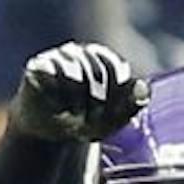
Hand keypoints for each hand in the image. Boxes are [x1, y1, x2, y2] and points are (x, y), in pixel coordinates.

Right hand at [9, 42, 144, 143]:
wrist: (50, 131)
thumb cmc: (84, 120)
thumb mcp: (112, 119)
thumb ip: (131, 104)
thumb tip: (144, 87)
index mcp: (102, 60)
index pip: (116, 68)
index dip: (116, 94)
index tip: (109, 113)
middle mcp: (81, 53)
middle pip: (97, 72)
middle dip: (98, 103)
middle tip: (91, 120)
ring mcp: (58, 56)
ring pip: (75, 75)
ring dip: (78, 103)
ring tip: (76, 116)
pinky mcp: (39, 65)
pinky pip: (53, 76)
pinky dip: (58, 97)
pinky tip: (58, 107)